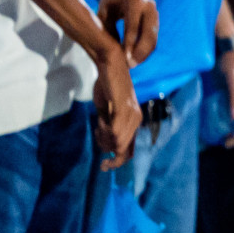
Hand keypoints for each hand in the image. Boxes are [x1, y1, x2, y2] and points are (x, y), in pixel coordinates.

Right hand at [92, 49, 141, 171]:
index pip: (129, 150)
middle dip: (106, 147)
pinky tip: (100, 121)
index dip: (117, 161)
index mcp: (133, 122)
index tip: (103, 166)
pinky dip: (104, 130)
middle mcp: (136, 120)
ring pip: (117, 142)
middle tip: (97, 132)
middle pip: (122, 149)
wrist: (110, 65)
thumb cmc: (107, 87)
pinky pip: (115, 130)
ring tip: (99, 123)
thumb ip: (106, 128)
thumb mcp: (106, 112)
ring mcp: (132, 115)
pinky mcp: (124, 109)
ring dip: (103, 137)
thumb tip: (105, 146)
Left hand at [97, 0, 157, 66]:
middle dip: (140, 52)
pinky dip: (146, 49)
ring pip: (154, 38)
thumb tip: (107, 51)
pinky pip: (154, 37)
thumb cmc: (109, 2)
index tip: (124, 59)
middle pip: (148, 34)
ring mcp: (155, 12)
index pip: (133, 26)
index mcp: (134, 1)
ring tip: (133, 65)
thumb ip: (106, 29)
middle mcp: (148, 5)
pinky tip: (137, 59)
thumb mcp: (104, 12)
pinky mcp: (156, 20)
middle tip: (130, 65)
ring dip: (145, 53)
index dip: (129, 44)